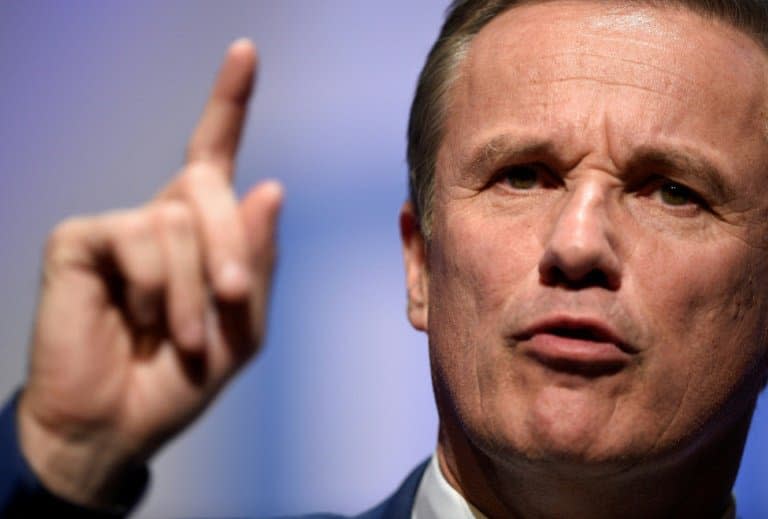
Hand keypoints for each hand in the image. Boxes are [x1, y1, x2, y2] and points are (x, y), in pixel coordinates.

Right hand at [16, 39, 281, 507]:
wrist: (122, 423)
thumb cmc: (183, 376)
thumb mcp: (245, 325)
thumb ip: (259, 260)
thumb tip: (270, 183)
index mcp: (200, 230)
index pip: (215, 153)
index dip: (229, 101)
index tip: (245, 51)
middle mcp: (160, 216)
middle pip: (210, 185)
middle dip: (232, 247)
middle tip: (232, 301)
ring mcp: (119, 225)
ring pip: (178, 219)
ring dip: (194, 289)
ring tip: (183, 334)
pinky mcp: (81, 240)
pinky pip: (139, 236)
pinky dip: (157, 287)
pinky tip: (141, 318)